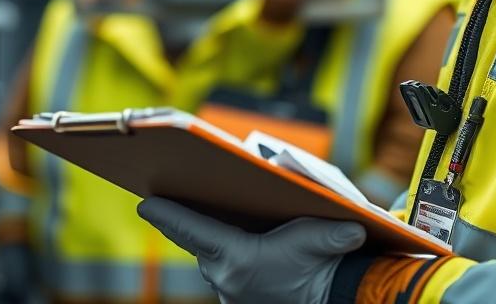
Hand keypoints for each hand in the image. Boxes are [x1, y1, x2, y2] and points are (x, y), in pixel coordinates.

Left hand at [138, 197, 365, 303]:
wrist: (336, 300)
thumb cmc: (325, 265)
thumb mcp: (320, 237)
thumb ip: (327, 229)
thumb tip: (350, 224)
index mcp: (238, 257)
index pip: (191, 230)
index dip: (166, 215)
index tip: (144, 204)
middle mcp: (226, 277)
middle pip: (194, 242)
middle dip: (178, 222)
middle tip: (157, 201)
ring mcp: (229, 292)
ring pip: (206, 258)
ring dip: (199, 239)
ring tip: (184, 213)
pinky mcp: (237, 299)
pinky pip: (218, 271)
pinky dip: (214, 255)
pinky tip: (216, 239)